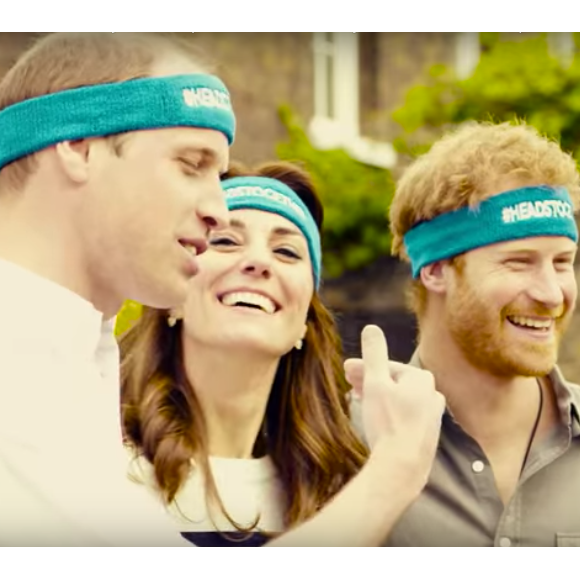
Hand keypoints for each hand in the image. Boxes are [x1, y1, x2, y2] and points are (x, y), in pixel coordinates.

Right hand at [345, 326, 444, 497]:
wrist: (402, 468)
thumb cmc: (389, 423)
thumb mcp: (375, 382)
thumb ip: (374, 353)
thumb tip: (372, 327)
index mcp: (422, 380)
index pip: (388, 367)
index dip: (363, 366)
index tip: (345, 371)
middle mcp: (432, 396)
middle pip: (394, 382)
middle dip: (369, 380)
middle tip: (348, 384)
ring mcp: (432, 417)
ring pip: (398, 399)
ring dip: (377, 396)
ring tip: (357, 400)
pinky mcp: (426, 436)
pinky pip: (404, 416)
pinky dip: (388, 413)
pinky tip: (375, 419)